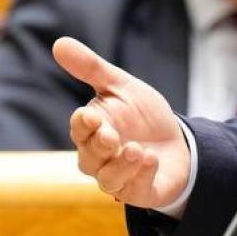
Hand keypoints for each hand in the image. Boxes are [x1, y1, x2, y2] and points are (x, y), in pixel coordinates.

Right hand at [58, 36, 190, 207]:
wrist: (177, 142)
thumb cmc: (142, 115)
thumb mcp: (120, 86)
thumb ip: (91, 68)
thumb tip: (59, 42)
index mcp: (92, 131)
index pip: (79, 129)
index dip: (82, 125)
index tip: (90, 115)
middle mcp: (99, 158)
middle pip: (89, 158)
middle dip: (99, 147)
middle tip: (111, 135)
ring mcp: (119, 178)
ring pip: (109, 179)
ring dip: (121, 165)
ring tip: (137, 149)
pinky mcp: (140, 192)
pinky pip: (135, 191)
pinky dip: (142, 175)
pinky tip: (151, 159)